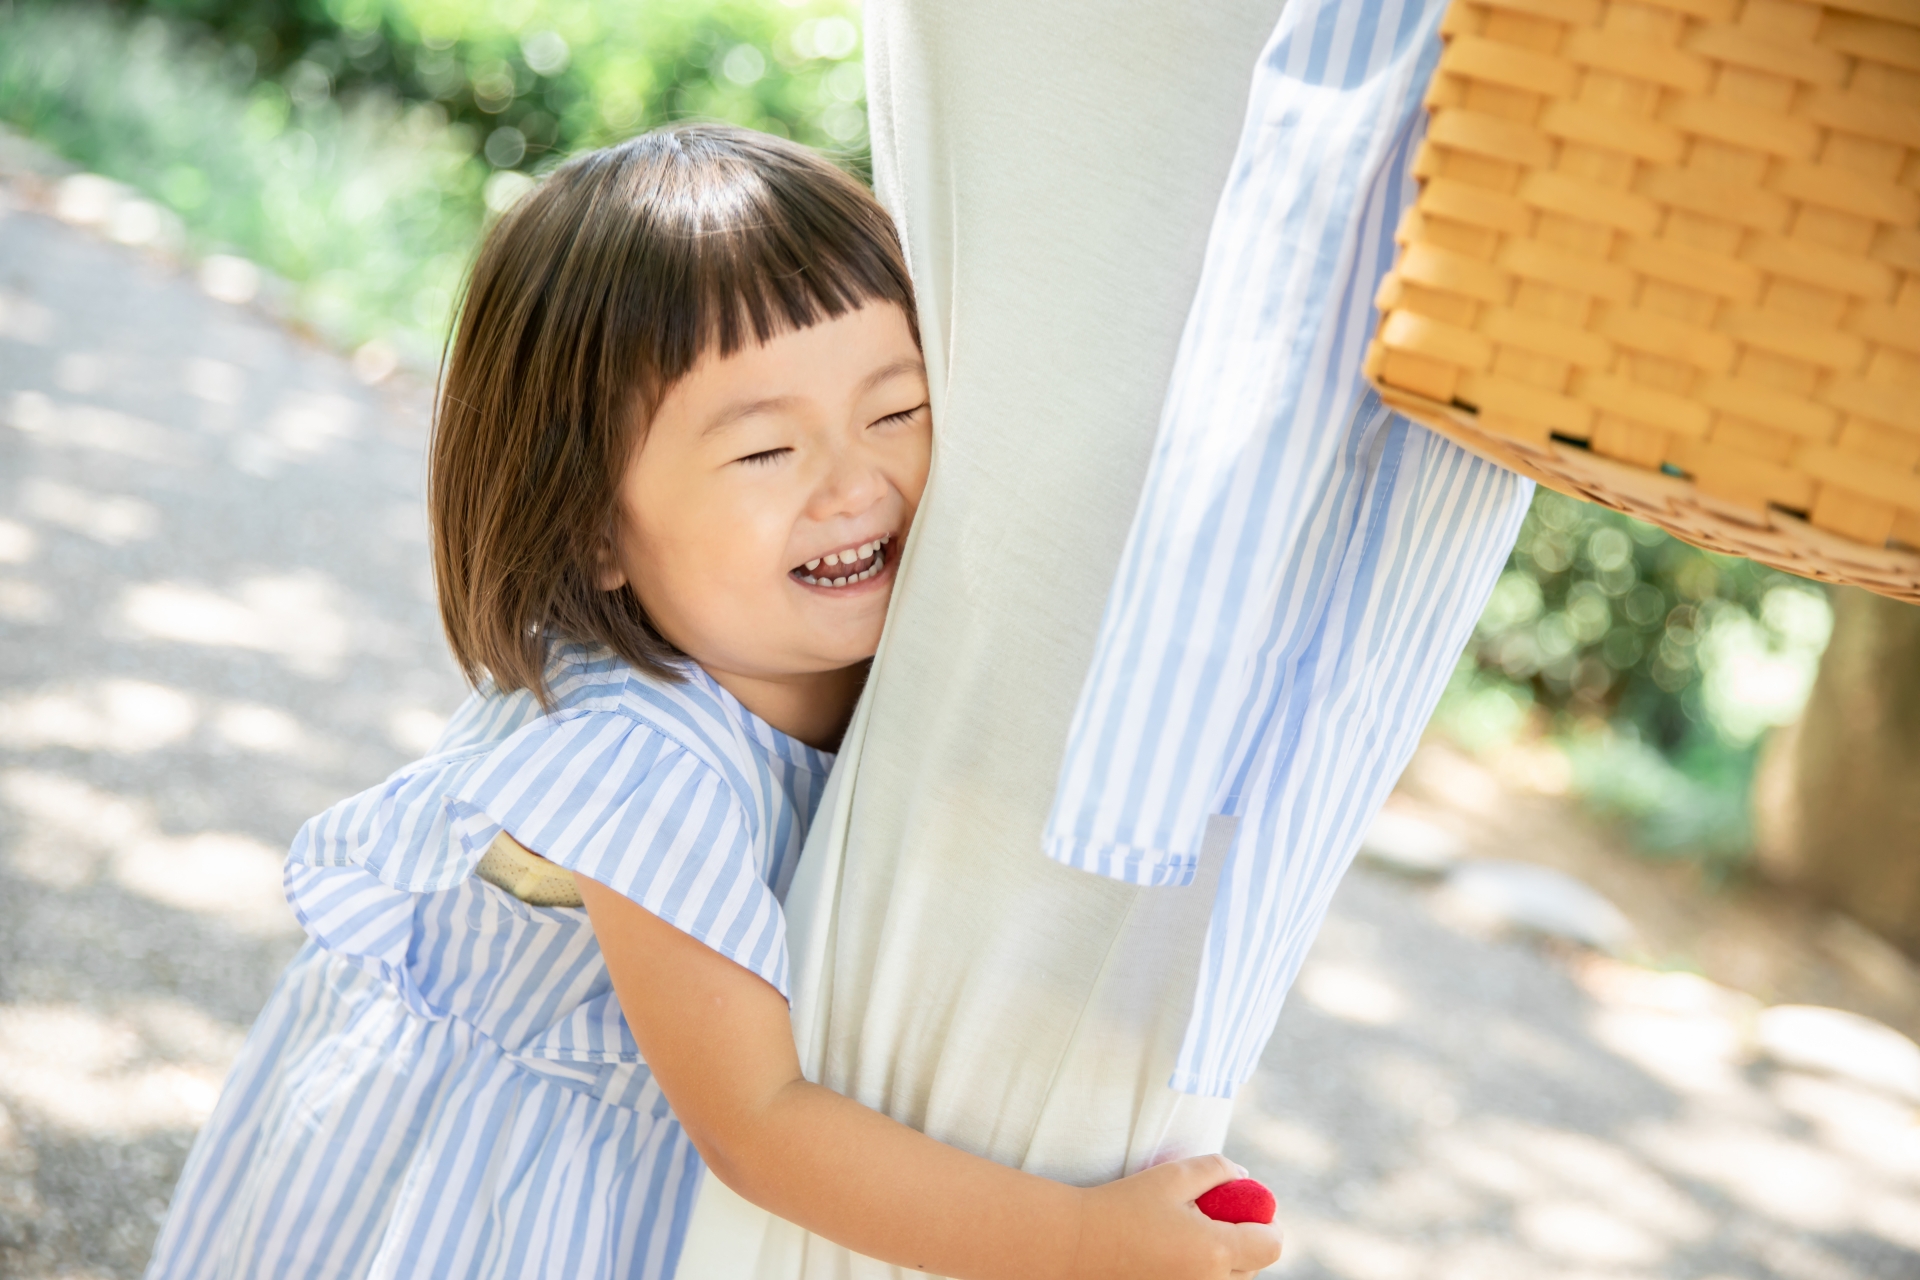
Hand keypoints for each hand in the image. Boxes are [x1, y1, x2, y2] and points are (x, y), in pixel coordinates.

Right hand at [1071, 1155, 1282, 1279]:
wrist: (1078, 1245)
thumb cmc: (1125, 1206)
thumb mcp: (1174, 1175)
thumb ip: (1217, 1169)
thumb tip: (1244, 1176)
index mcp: (1216, 1252)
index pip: (1272, 1245)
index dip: (1269, 1221)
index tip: (1251, 1204)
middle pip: (1255, 1266)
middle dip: (1247, 1237)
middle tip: (1216, 1212)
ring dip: (1227, 1256)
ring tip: (1191, 1230)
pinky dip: (1204, 1270)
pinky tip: (1176, 1249)